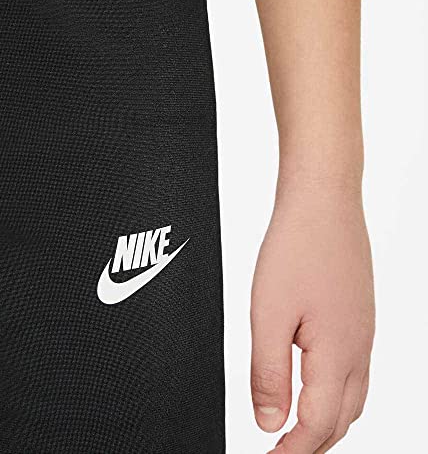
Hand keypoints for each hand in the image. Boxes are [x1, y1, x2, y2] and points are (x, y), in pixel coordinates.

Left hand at [250, 188, 374, 452]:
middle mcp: (358, 347)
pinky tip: (314, 380)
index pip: (318, 425)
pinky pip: (352, 368)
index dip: (292, 452)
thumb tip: (269, 422)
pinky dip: (333, 390)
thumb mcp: (269, 315)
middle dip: (313, 443)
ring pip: (351, 395)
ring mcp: (362, 330)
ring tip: (297, 425)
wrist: (323, 201)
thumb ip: (268, 373)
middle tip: (283, 450)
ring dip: (325, 419)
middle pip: (342, 418)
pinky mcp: (357, 314)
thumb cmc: (296, 248)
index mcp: (338, 353)